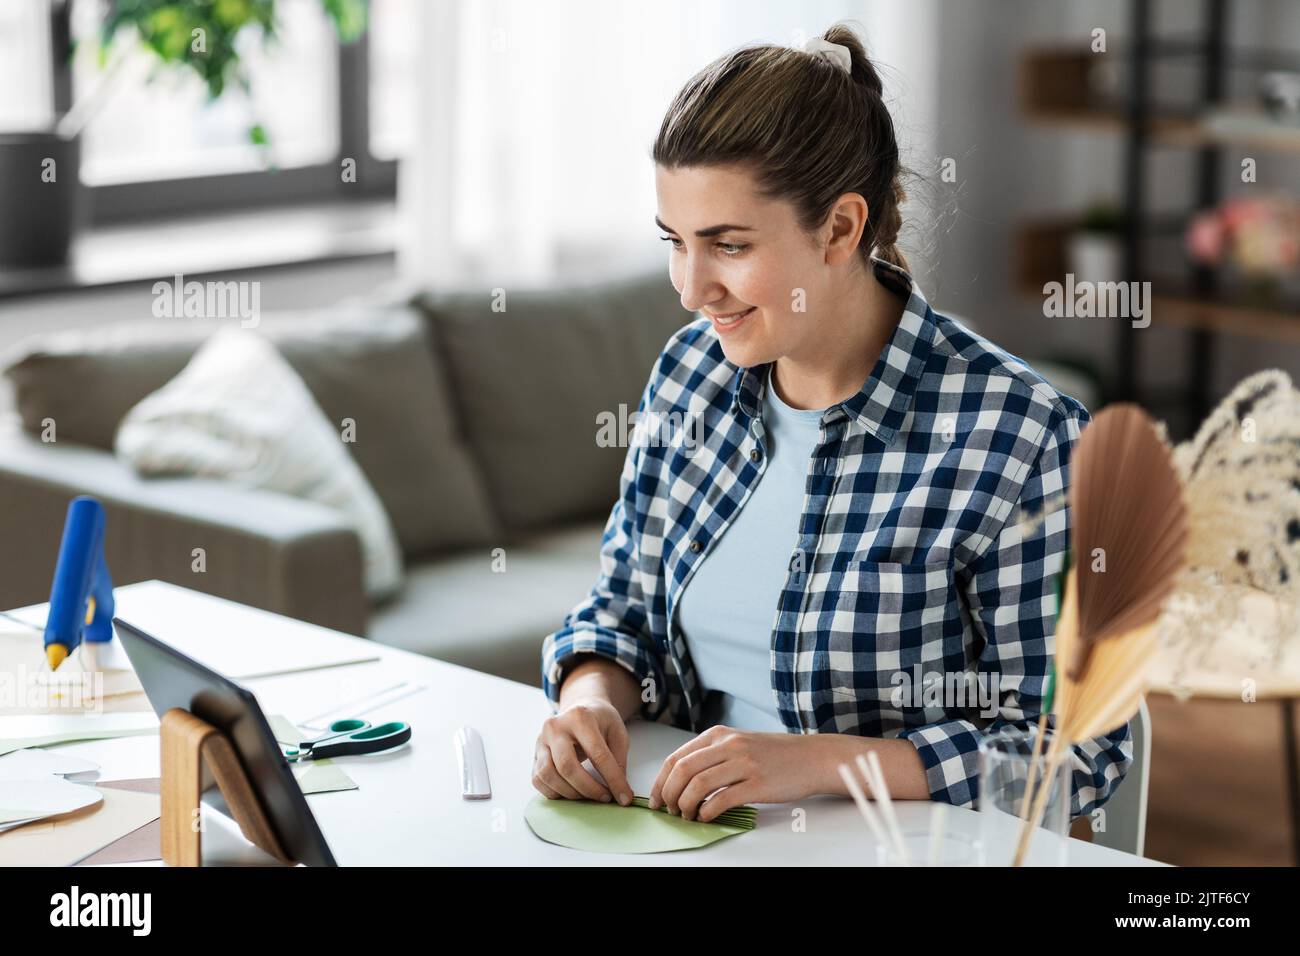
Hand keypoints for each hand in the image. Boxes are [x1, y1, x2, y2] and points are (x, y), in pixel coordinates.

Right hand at [532, 696, 633, 805]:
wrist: (579, 708)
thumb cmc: (600, 721)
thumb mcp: (618, 732)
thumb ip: (618, 759)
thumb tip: (618, 790)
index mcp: (580, 717)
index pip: (597, 754)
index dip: (613, 779)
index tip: (624, 797)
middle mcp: (555, 727)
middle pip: (566, 766)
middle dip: (588, 788)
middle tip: (604, 797)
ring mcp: (541, 740)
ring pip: (548, 775)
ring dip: (570, 793)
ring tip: (588, 795)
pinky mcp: (535, 754)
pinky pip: (538, 780)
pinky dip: (555, 793)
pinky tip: (571, 793)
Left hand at [649, 725, 823, 821]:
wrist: (812, 757)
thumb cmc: (775, 754)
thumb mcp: (739, 742)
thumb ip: (712, 754)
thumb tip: (680, 779)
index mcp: (719, 734)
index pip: (676, 757)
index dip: (660, 781)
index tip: (656, 799)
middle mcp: (728, 745)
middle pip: (683, 771)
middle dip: (668, 795)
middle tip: (668, 811)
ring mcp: (743, 763)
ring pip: (698, 786)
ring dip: (685, 806)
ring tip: (687, 816)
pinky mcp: (757, 784)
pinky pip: (721, 800)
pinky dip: (707, 812)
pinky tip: (706, 817)